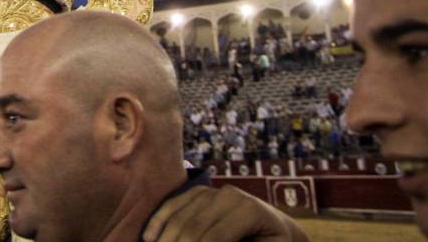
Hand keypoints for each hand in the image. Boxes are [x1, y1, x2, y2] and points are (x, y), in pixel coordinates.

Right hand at [142, 185, 308, 241]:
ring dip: (164, 237)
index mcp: (249, 211)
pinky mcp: (200, 192)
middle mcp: (229, 195)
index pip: (214, 238)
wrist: (278, 231)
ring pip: (180, 215)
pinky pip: (174, 204)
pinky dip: (159, 220)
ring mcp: (213, 190)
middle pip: (193, 226)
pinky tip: (148, 238)